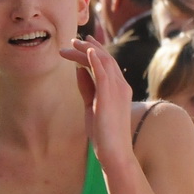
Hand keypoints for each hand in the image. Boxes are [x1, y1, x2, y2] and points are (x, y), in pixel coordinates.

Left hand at [58, 37, 134, 170]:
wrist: (115, 152)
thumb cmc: (104, 134)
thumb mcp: (92, 107)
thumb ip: (87, 88)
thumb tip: (79, 70)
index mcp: (119, 89)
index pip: (108, 64)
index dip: (95, 51)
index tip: (84, 44)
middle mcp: (121, 86)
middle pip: (105, 58)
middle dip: (89, 47)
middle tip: (73, 40)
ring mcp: (117, 90)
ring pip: (103, 61)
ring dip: (87, 50)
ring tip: (72, 44)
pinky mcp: (109, 96)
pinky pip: (103, 72)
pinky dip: (95, 59)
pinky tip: (86, 51)